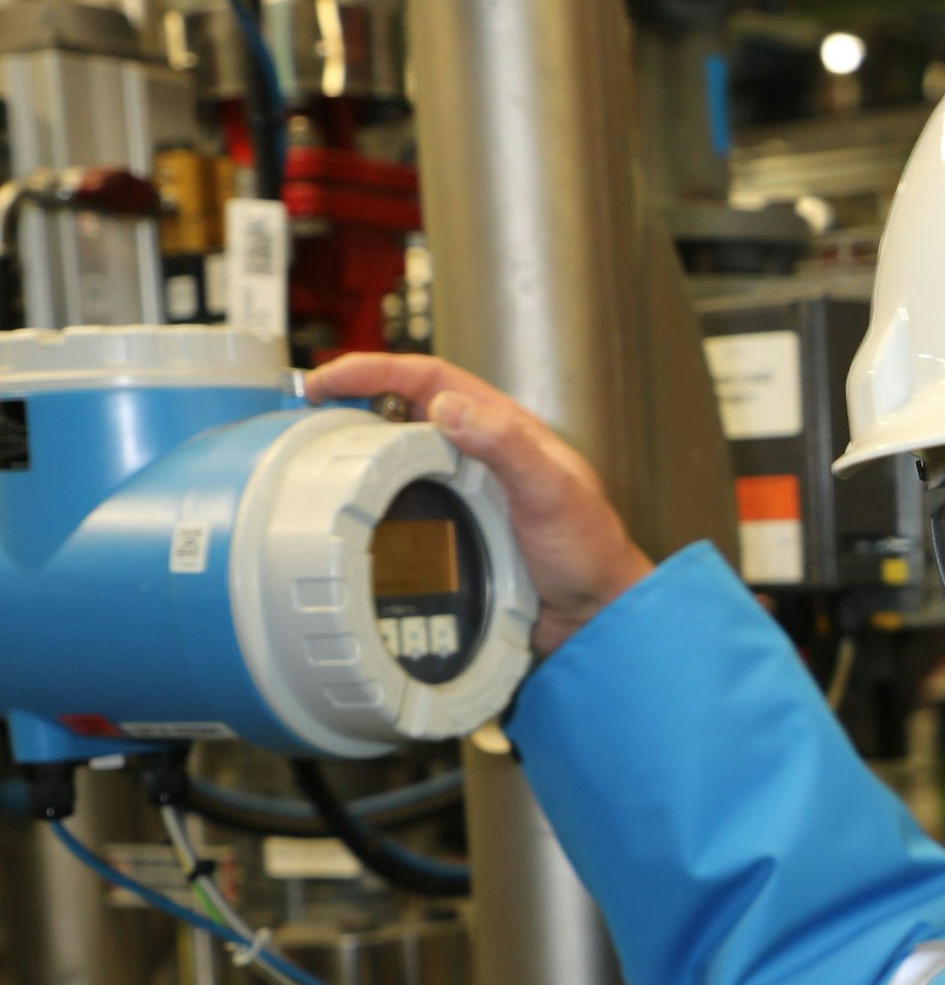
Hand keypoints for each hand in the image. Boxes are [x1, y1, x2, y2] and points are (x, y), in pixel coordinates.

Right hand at [305, 354, 653, 658]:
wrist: (597, 614)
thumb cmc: (591, 550)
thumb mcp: (553, 490)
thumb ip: (507, 446)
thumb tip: (448, 408)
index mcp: (502, 429)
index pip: (429, 380)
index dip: (376, 371)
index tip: (329, 378)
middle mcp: (479, 456)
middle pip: (403, 414)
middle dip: (353, 407)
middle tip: (307, 421)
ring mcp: (466, 494)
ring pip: (399, 461)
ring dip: (359, 457)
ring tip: (316, 464)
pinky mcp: (457, 532)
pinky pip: (406, 508)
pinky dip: (376, 505)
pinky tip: (355, 517)